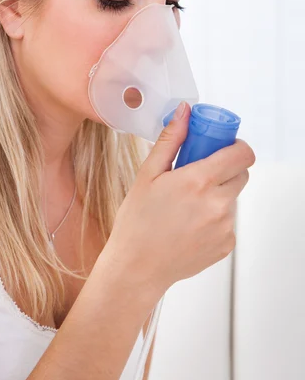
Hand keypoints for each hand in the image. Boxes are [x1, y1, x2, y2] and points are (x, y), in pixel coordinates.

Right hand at [103, 102, 255, 300]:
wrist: (137, 267)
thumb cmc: (137, 221)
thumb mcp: (147, 174)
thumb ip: (171, 140)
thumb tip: (185, 112)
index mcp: (199, 182)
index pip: (242, 154)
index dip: (235, 146)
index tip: (220, 146)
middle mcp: (218, 204)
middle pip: (241, 173)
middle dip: (224, 168)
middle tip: (198, 173)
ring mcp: (225, 227)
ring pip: (232, 197)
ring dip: (217, 193)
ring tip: (186, 205)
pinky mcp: (227, 244)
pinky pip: (228, 220)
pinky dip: (214, 217)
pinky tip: (189, 224)